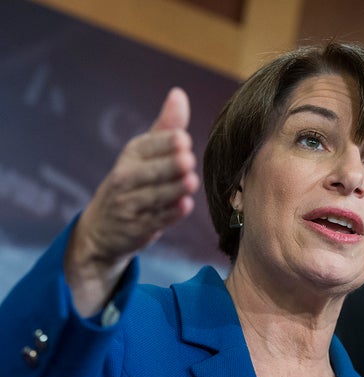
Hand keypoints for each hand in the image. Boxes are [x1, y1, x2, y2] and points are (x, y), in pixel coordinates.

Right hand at [65, 87, 198, 315]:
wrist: (103, 227)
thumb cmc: (134, 180)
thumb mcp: (144, 152)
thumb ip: (166, 126)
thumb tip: (179, 93)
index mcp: (131, 155)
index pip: (146, 147)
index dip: (165, 143)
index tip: (184, 138)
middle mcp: (125, 178)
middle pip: (149, 172)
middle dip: (169, 166)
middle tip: (188, 159)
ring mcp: (129, 205)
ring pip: (153, 196)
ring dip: (173, 190)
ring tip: (192, 181)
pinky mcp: (136, 228)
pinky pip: (155, 221)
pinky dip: (170, 215)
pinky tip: (186, 207)